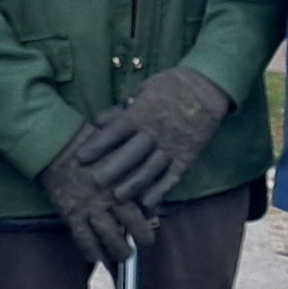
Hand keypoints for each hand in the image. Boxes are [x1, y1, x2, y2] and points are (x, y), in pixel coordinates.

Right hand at [35, 130, 155, 268]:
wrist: (56, 144)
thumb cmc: (88, 142)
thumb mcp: (116, 149)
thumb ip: (130, 164)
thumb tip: (145, 180)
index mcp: (122, 181)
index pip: (143, 206)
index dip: (150, 218)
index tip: (153, 223)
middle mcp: (108, 198)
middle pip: (129, 225)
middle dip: (139, 239)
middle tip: (142, 246)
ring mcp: (89, 207)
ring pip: (108, 237)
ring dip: (117, 251)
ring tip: (123, 257)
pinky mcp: (71, 213)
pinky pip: (82, 238)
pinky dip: (90, 251)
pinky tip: (95, 259)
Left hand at [73, 66, 231, 209]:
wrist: (207, 88)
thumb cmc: (171, 86)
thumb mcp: (143, 90)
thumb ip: (121, 109)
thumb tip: (97, 122)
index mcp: (142, 115)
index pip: (115, 132)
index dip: (97, 145)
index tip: (81, 157)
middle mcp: (155, 133)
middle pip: (130, 155)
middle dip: (112, 169)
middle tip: (94, 183)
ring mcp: (171, 147)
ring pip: (150, 169)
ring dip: (133, 185)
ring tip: (117, 198)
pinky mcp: (186, 157)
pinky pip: (172, 176)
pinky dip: (160, 190)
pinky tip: (148, 202)